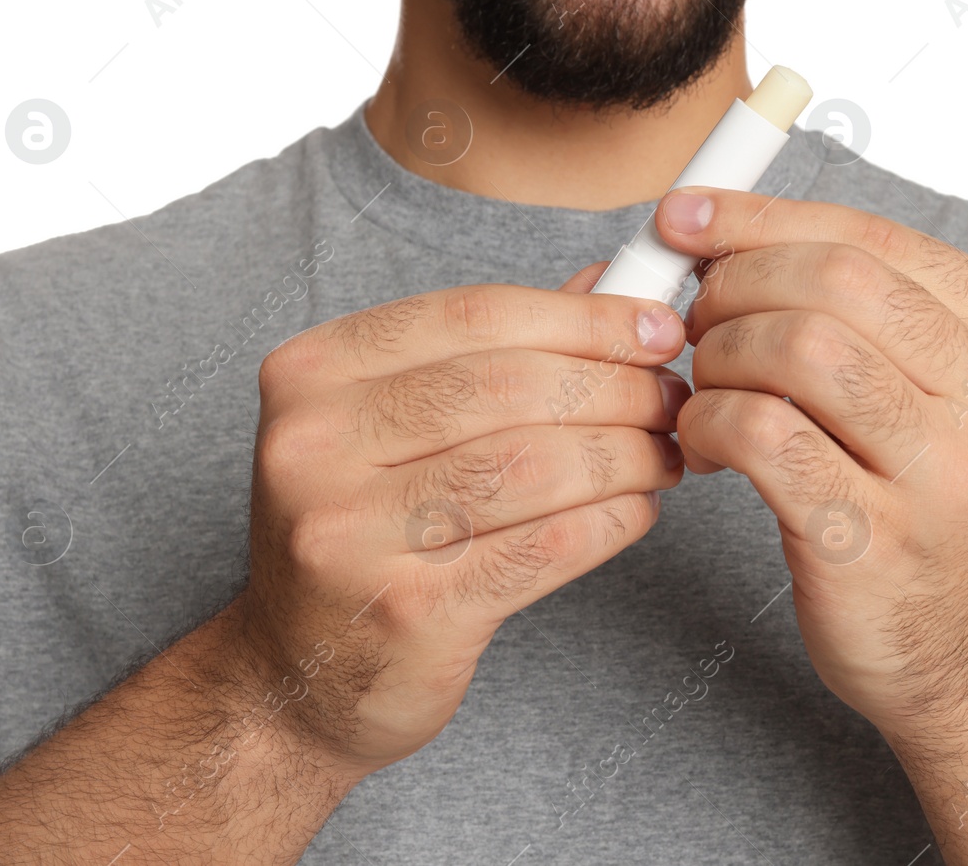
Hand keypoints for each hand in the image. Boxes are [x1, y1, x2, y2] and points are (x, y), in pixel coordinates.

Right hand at [232, 269, 688, 777]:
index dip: (582, 316)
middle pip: (509, 387)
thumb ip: (494, 351)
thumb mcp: (394, 426)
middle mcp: (314, 446)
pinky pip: (547, 546)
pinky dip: (611, 519)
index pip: (474, 315)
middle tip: (671, 397)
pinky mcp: (408, 612)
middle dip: (615, 385)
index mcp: (311, 373)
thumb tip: (608, 290)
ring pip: (534, 464)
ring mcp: (351, 534)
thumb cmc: (361, 532)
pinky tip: (636, 508)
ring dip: (624, 454)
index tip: (654, 326)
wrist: (296, 677)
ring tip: (663, 454)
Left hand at [653, 187, 967, 731]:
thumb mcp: (930, 391)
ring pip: (800, 347)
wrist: (963, 653)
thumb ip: (857, 309)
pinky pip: (764, 435)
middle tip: (693, 318)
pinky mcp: (874, 541)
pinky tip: (702, 441)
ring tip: (704, 386)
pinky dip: (709, 420)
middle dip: (737, 283)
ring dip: (720, 354)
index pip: (874, 238)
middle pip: (836, 281)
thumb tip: (721, 228)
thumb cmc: (922, 502)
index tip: (687, 216)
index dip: (764, 217)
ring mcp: (942, 475)